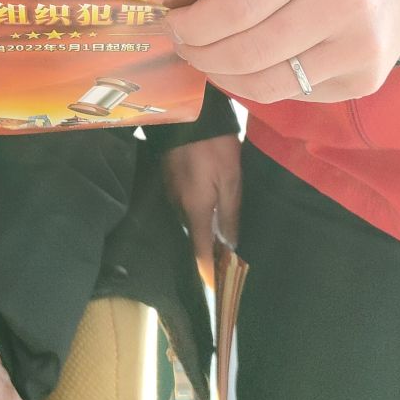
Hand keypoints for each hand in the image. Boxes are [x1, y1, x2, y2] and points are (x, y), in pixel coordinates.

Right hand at [161, 135, 240, 285]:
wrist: (190, 115)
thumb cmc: (214, 148)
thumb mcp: (231, 181)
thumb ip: (231, 214)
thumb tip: (230, 243)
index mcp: (195, 208)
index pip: (199, 248)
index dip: (206, 268)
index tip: (213, 285)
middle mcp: (178, 203)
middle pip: (193, 233)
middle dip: (206, 244)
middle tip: (225, 253)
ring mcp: (170, 189)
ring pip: (188, 216)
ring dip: (201, 224)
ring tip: (220, 227)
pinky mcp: (168, 176)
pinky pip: (183, 201)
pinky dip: (195, 207)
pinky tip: (208, 199)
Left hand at [166, 0, 399, 103]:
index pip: (236, 5)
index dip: (194, 23)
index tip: (174, 22)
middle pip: (248, 52)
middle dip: (202, 54)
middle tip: (185, 45)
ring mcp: (359, 45)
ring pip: (269, 85)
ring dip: (225, 78)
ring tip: (209, 59)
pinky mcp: (366, 76)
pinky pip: (296, 94)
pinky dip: (262, 84)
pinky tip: (253, 62)